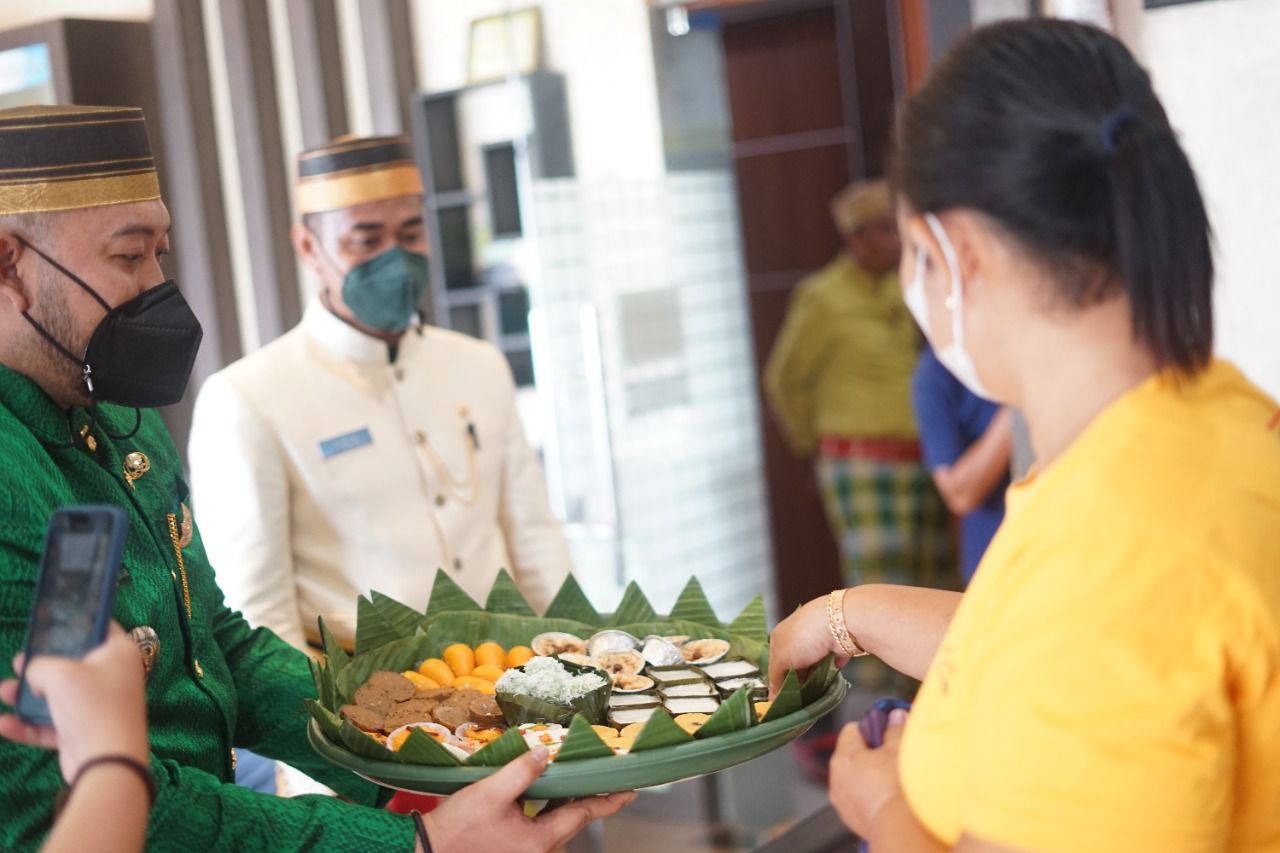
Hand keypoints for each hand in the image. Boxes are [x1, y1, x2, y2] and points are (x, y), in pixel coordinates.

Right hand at [0, 622, 148, 781]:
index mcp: (118, 653)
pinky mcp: (83, 732)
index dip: (77, 622)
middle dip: (42, 664)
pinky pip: (51, 724)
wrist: (106, 761)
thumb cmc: (91, 706)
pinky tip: (3, 724)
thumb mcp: (60, 674)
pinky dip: (28, 724)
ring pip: (57, 695)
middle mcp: (112, 677)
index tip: (52, 621)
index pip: (99, 628)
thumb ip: (40, 666)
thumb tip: (34, 674)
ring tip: (2, 692)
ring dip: (28, 696)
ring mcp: (97, 705)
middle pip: (73, 664)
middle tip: (18, 661)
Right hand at [424, 747, 634, 852]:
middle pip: (572, 821)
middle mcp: (537, 851)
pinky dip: (550, 809)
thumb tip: (545, 752)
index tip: (630, 792)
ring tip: (580, 781)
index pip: (582, 814)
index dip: (607, 801)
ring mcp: (525, 852)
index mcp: (538, 841)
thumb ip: (522, 771)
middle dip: (590, 800)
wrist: (427, 851)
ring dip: (568, 803)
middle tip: (609, 781)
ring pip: (556, 825)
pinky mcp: (513, 849)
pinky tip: (546, 794)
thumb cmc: (457, 829)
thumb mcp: (491, 792)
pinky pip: (541, 828)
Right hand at [768, 595, 848, 693]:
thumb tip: (772, 695)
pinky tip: (825, 685)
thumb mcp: (782, 658)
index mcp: (780, 635)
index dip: (777, 680)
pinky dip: (826, 673)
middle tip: (795, 702)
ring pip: (810, 665)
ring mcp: (817, 641)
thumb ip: (775, 677)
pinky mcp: (835, 646)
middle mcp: (797, 636)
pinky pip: (828, 664)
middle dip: (794, 681)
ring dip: (810, 679)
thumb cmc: (805, 636)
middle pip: (793, 664)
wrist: (840, 623)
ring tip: (809, 697)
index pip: (774, 662)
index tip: (779, 699)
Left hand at [829, 709, 907, 836]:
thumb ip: (895, 729)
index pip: (852, 729)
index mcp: (843, 756)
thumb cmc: (895, 786)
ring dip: (871, 776)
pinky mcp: (851, 818)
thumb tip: (894, 716)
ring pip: (855, 778)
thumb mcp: (898, 749)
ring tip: (892, 779)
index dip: (871, 728)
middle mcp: (836, 778)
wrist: (898, 826)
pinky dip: (870, 796)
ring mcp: (842, 800)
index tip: (886, 732)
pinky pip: (859, 798)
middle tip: (893, 756)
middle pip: (852, 754)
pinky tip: (887, 797)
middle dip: (872, 753)